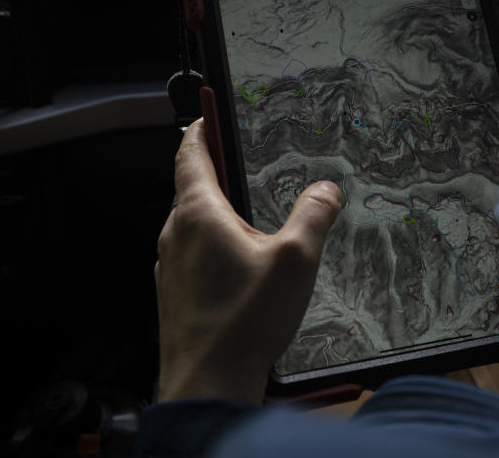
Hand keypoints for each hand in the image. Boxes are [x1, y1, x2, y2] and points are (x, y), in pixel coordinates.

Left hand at [155, 119, 340, 403]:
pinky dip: (214, 244)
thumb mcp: (295, 260)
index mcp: (198, 215)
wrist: (207, 384)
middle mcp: (176, 236)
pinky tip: (242, 265)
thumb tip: (327, 189)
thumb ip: (314, 216)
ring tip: (250, 214)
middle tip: (242, 162)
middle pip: (191, 187)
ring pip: (192, 224)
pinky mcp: (176, 294)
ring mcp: (172, 267)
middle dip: (215, 170)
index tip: (208, 114)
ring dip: (216, 211)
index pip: (190, 153)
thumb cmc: (243, 322)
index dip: (200, 129)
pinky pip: (194, 255)